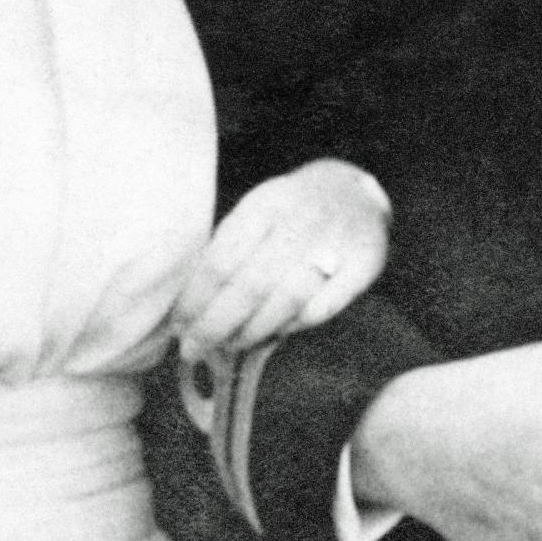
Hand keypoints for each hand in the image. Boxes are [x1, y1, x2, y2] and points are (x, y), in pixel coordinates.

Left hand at [166, 159, 390, 356]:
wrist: (354, 191)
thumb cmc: (290, 209)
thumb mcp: (256, 211)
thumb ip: (228, 249)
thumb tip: (190, 302)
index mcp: (265, 206)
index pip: (222, 260)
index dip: (196, 300)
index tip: (178, 325)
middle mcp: (299, 223)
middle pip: (251, 287)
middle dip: (216, 324)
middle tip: (193, 348)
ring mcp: (334, 244)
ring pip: (286, 302)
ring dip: (252, 331)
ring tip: (228, 345)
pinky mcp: (362, 266)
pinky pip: (322, 308)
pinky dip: (294, 326)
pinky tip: (274, 333)